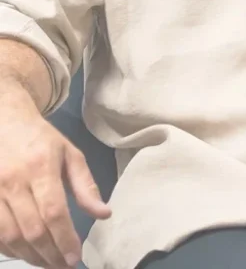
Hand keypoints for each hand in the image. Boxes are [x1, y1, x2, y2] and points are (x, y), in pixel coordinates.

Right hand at [0, 92, 110, 267]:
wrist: (4, 122)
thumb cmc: (41, 140)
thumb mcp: (70, 154)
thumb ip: (85, 185)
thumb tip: (103, 214)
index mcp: (41, 167)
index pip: (53, 211)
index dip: (64, 238)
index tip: (75, 257)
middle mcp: (14, 182)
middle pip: (31, 229)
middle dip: (49, 254)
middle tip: (63, 266)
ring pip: (10, 237)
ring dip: (30, 256)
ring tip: (49, 263)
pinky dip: (11, 248)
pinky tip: (27, 252)